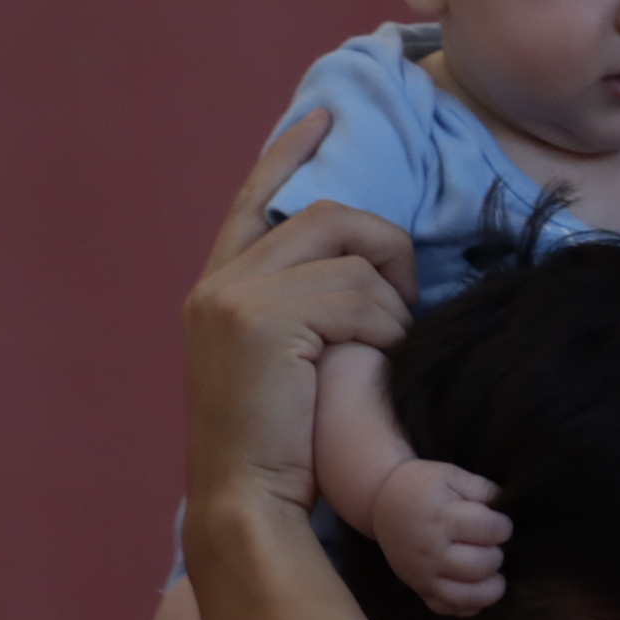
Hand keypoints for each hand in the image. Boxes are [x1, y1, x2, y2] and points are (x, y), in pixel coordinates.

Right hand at [183, 110, 420, 519]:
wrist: (246, 503)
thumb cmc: (280, 448)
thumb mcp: (279, 362)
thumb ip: (297, 304)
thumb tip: (358, 266)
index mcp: (216, 286)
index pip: (256, 197)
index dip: (292, 153)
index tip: (324, 116)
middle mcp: (218, 282)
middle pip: (327, 216)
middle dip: (384, 249)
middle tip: (404, 302)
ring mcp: (236, 297)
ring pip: (352, 259)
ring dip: (390, 306)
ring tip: (386, 351)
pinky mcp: (265, 321)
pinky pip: (358, 297)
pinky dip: (385, 329)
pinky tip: (377, 363)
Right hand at [372, 460, 513, 615]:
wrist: (381, 503)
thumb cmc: (421, 486)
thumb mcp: (451, 475)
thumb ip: (482, 489)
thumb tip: (509, 506)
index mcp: (441, 519)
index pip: (490, 530)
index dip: (504, 527)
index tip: (500, 523)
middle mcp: (432, 552)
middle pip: (481, 566)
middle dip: (496, 555)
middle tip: (491, 545)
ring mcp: (423, 576)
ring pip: (467, 597)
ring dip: (490, 588)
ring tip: (493, 574)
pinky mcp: (419, 589)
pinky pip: (448, 609)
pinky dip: (468, 606)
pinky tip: (475, 588)